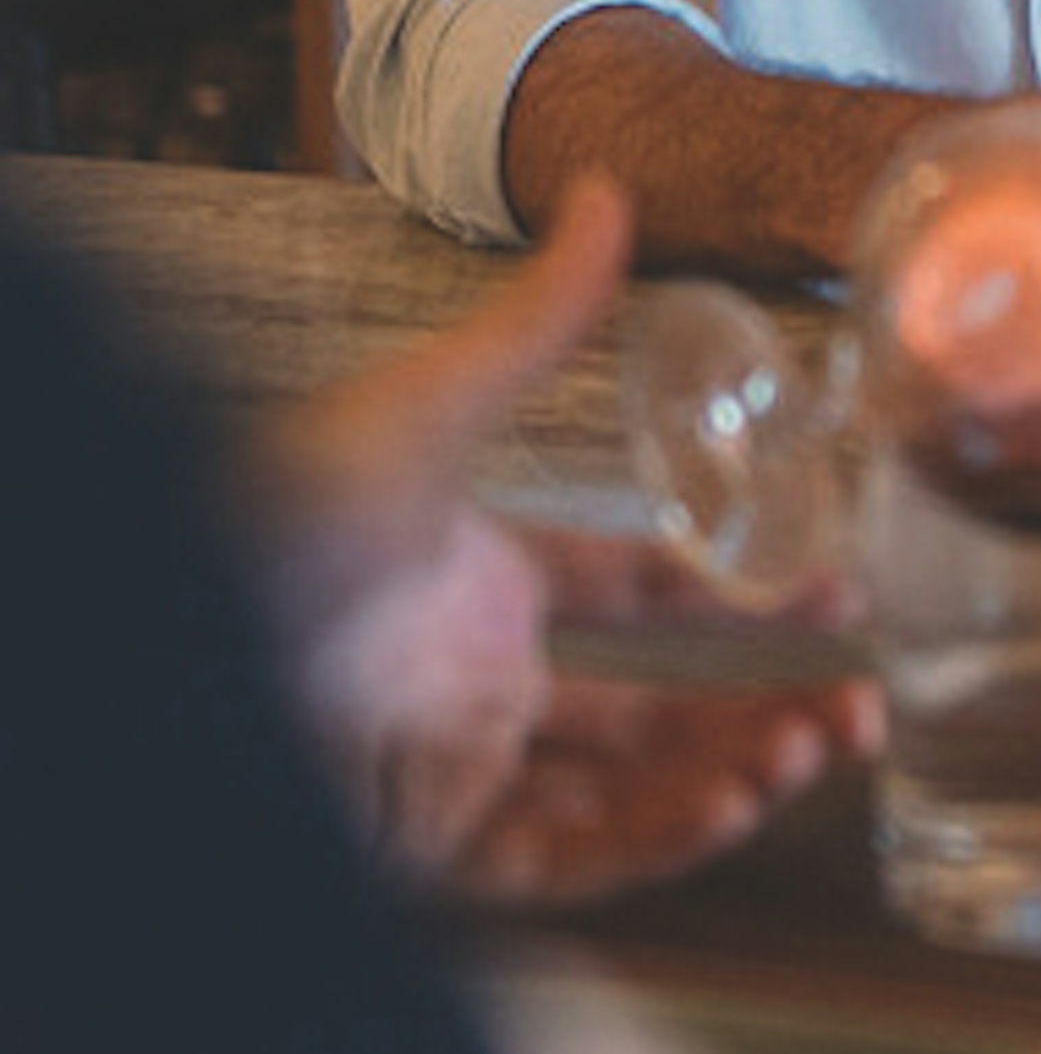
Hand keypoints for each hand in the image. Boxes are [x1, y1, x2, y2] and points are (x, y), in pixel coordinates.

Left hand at [253, 182, 875, 901]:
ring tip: (816, 744)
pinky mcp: (426, 846)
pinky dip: (657, 841)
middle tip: (857, 706)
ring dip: (728, 778)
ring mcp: (450, 768)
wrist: (171, 615)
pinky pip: (566, 861)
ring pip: (620, 800)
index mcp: (474, 582)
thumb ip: (536, 321)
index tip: (831, 591)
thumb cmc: (273, 510)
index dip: (734, 599)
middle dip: (759, 714)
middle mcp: (470, 681)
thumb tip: (606, 191)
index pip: (630, 596)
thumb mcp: (424, 407)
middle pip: (645, 718)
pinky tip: (731, 801)